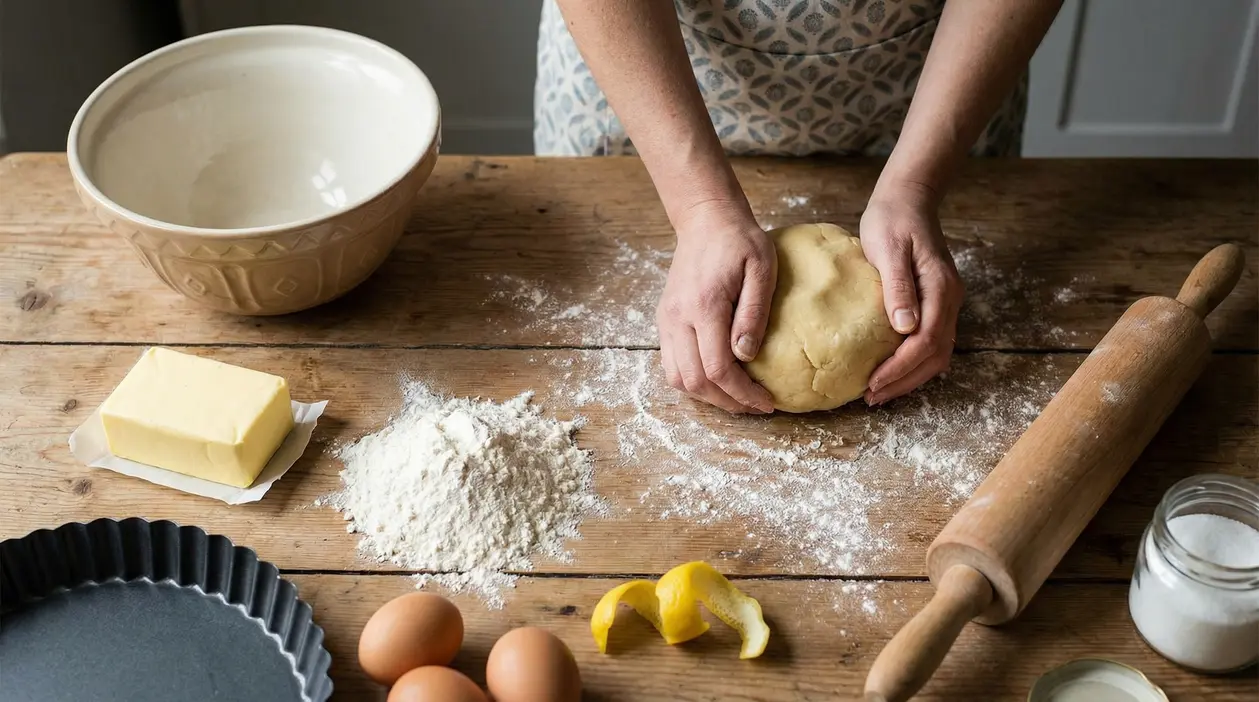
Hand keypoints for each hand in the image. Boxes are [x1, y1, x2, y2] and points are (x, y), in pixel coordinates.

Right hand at [657, 204, 776, 413]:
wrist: (705, 220)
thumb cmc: (739, 240)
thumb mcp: (761, 268)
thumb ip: (754, 313)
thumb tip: (746, 356)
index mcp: (704, 306)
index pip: (717, 368)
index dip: (742, 393)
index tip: (767, 402)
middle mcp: (678, 318)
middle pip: (694, 381)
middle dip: (727, 401)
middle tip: (755, 405)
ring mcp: (667, 320)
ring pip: (677, 378)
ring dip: (706, 396)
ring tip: (736, 396)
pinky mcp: (665, 320)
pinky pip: (671, 364)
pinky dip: (693, 380)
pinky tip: (718, 378)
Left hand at [859, 181, 964, 405]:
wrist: (908, 199)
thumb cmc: (893, 220)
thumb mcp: (889, 249)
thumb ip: (898, 287)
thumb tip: (905, 327)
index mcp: (940, 289)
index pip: (925, 341)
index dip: (900, 368)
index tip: (872, 383)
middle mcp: (950, 300)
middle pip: (935, 355)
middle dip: (905, 381)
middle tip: (872, 397)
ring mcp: (946, 302)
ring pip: (937, 353)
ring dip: (910, 376)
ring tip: (879, 391)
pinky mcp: (936, 302)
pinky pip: (931, 341)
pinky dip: (913, 362)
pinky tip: (890, 369)